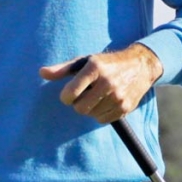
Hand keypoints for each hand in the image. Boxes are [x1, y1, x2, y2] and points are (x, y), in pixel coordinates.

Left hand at [39, 44, 163, 123]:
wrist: (139, 66)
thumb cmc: (105, 63)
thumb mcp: (84, 61)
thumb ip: (62, 69)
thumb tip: (41, 73)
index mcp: (94, 68)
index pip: (70, 93)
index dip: (66, 96)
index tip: (68, 94)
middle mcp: (107, 82)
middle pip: (80, 108)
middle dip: (77, 103)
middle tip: (83, 95)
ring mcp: (118, 96)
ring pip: (91, 115)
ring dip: (89, 108)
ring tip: (96, 96)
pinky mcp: (126, 107)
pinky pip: (102, 120)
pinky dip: (100, 114)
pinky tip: (104, 102)